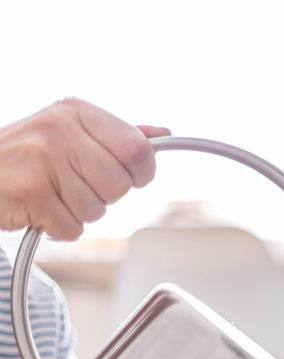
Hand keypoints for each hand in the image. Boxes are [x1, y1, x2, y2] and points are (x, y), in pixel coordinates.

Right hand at [0, 98, 169, 240]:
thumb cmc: (29, 157)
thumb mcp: (70, 132)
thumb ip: (117, 135)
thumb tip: (162, 133)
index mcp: (77, 113)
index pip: (138, 149)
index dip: (141, 172)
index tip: (128, 176)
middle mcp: (59, 131)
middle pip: (120, 185)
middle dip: (105, 196)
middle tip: (77, 185)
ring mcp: (42, 160)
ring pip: (97, 210)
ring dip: (79, 212)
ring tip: (53, 194)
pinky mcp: (30, 192)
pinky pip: (72, 227)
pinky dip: (60, 227)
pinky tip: (41, 209)